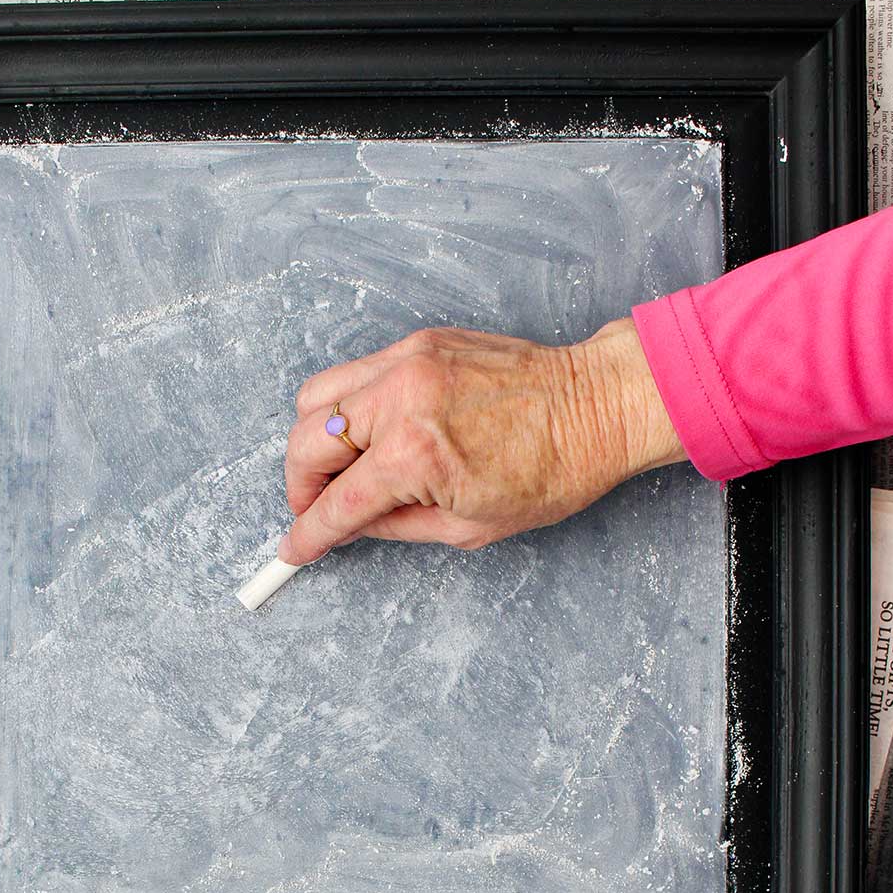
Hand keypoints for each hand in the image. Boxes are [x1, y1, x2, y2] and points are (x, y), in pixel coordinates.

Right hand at [279, 319, 685, 563]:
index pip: (336, 504)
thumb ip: (396, 526)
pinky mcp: (420, 342)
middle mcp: (402, 400)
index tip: (294, 550)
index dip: (308, 535)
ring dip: (314, 440)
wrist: (598, 406)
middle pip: (306, 442)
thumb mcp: (470, 527)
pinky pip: (356, 374)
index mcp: (416, 456)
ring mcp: (408, 362)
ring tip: (339, 469)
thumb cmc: (553, 470)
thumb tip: (350, 525)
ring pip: (316, 398)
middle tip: (315, 509)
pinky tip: (374, 433)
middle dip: (299, 486)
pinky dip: (349, 407)